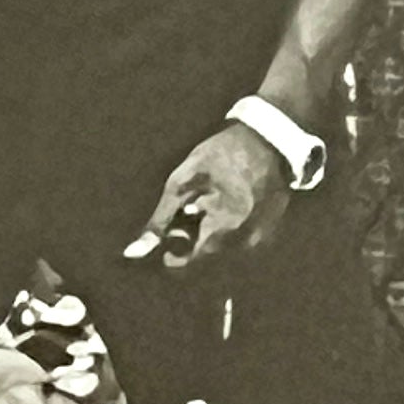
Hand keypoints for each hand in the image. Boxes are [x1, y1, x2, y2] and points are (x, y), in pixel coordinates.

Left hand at [124, 121, 290, 273]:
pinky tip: (226, 205)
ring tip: (209, 203)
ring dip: (210, 234)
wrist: (271, 141)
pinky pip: (238, 242)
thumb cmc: (222, 155)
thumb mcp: (182, 182)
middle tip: (190, 208)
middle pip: (206, 255)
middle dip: (193, 237)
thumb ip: (159, 221)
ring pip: (222, 250)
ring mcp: (262, 239)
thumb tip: (133, 253)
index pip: (190, 262)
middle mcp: (248, 241)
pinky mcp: (269, 233)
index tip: (170, 232)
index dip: (174, 252)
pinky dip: (226, 229)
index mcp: (226, 228)